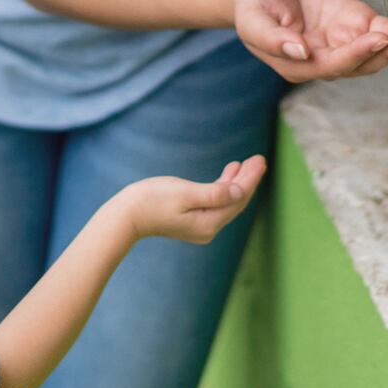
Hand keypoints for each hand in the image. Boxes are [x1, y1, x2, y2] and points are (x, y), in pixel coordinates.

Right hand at [115, 156, 268, 244]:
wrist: (127, 216)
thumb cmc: (152, 200)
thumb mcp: (185, 193)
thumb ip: (215, 193)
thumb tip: (240, 191)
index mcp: (209, 223)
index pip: (238, 199)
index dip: (251, 179)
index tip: (260, 160)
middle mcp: (209, 229)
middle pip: (235, 201)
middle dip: (248, 180)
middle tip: (259, 158)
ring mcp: (201, 226)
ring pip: (227, 202)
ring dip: (237, 182)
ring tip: (247, 163)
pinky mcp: (193, 220)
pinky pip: (216, 203)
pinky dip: (223, 187)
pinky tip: (229, 173)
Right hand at [236, 0, 387, 81]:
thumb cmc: (252, 6)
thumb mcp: (253, 21)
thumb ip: (273, 38)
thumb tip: (301, 52)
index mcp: (302, 65)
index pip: (335, 64)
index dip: (358, 53)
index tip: (379, 38)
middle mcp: (327, 59)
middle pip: (364, 63)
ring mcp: (343, 42)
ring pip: (377, 50)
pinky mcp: (354, 23)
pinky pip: (381, 30)